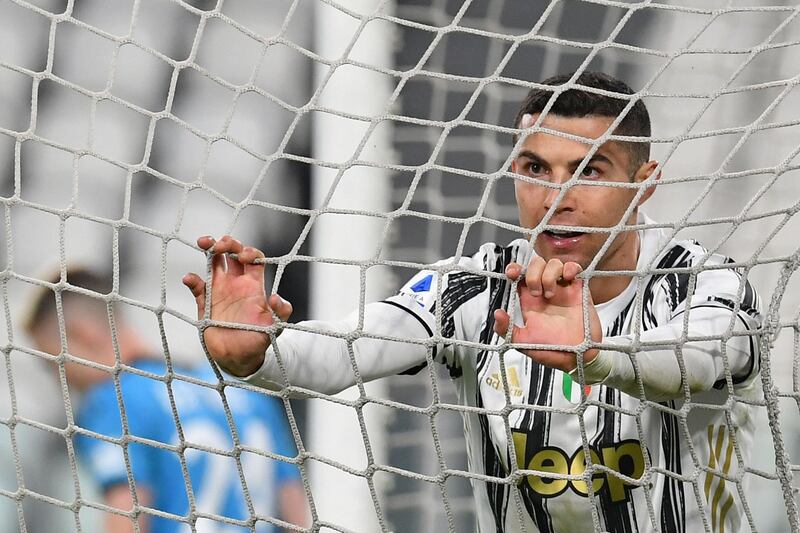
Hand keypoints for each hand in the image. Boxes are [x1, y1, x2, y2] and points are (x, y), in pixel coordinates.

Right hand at [182, 235, 292, 376]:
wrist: (240, 358)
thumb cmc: (259, 340)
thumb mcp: (275, 327)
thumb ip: (280, 312)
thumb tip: (276, 298)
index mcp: (253, 285)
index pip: (254, 259)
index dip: (250, 252)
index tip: (244, 257)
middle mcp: (236, 283)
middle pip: (232, 253)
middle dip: (228, 243)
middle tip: (221, 245)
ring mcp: (219, 291)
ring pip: (213, 262)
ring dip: (208, 249)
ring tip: (204, 242)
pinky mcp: (205, 303)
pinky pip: (197, 287)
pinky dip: (192, 280)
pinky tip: (190, 279)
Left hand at [493, 257, 600, 371]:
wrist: (578, 358)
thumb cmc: (553, 351)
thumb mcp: (524, 343)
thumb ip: (507, 330)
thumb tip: (497, 314)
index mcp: (530, 302)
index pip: (520, 276)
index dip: (515, 270)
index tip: (512, 273)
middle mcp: (545, 292)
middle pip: (535, 265)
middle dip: (532, 273)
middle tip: (536, 292)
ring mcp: (562, 290)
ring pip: (553, 264)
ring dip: (549, 274)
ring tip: (552, 294)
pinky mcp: (578, 290)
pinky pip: (574, 268)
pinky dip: (569, 268)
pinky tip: (567, 278)